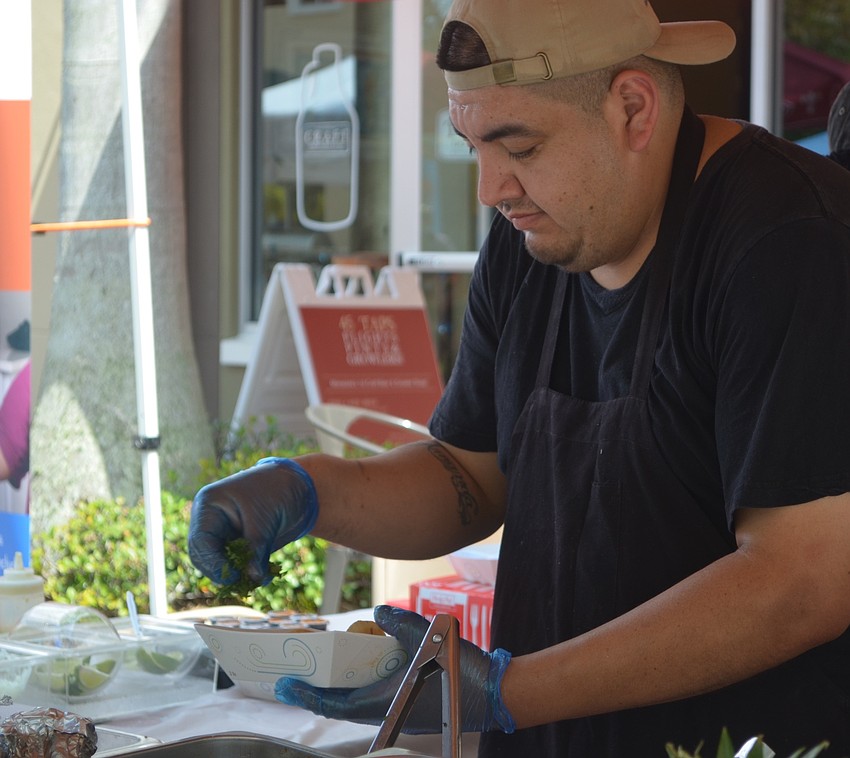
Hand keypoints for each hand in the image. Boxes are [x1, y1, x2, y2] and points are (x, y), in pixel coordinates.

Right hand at [188, 457, 317, 584]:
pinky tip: (265, 577)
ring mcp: (224, 534)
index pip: (200, 542)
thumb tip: (253, 578)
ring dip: (238, 575)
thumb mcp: (264, 519)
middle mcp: (211, 522)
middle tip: (245, 583)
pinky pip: (237, 566)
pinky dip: (249, 573)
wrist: (299, 487)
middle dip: (224, 572)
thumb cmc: (277, 491)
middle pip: (205, 557)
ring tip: (260, 579)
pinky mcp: (239, 545)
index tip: (233, 577)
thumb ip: (255, 549)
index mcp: (209, 506)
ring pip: (221, 564)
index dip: (213, 563)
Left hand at [275, 605, 514, 733]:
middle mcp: (386, 713)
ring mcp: (398, 713)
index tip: (285, 685)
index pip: (333, 704)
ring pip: (356, 704)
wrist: (495, 694)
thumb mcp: (426, 635)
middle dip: (317, 690)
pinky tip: (363, 667)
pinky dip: (361, 686)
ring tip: (325, 668)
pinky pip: (374, 700)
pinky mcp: (409, 708)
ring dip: (339, 688)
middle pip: (340, 706)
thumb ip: (397, 622)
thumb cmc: (461, 669)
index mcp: (383, 702)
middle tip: (297, 673)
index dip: (306, 695)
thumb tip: (377, 614)